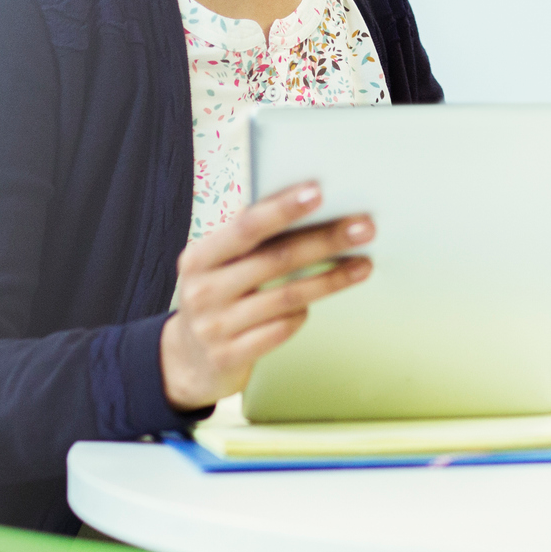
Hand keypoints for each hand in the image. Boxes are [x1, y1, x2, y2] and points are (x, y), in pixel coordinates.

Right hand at [159, 183, 373, 410]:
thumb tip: (308, 205)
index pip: (246, 226)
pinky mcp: (231, 357)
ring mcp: (215, 327)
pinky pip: (282, 329)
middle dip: (325, 240)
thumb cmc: (217, 296)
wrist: (186, 359)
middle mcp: (203, 290)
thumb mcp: (217, 265)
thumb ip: (249, 240)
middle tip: (364, 227)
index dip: (282, 208)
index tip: (318, 192)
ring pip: (287, 297)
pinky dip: (302, 314)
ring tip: (363, 265)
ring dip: (331, 279)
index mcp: (199, 257)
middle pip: (276, 259)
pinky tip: (317, 304)